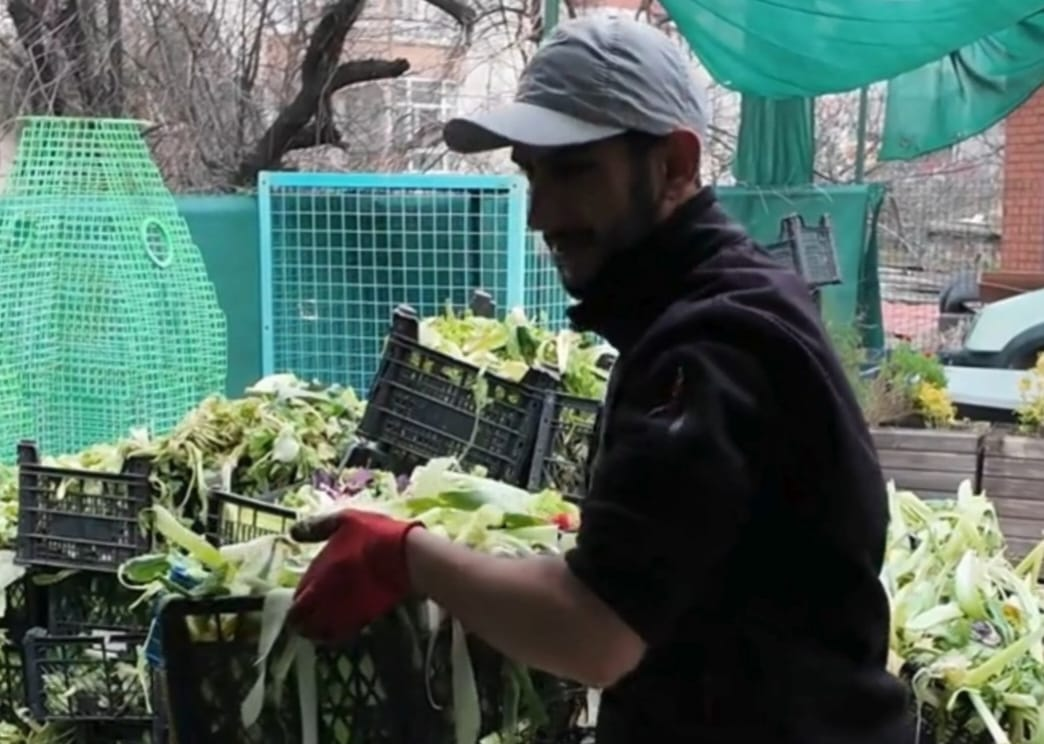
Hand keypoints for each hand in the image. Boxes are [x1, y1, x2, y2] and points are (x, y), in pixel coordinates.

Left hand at [287, 509, 421, 643]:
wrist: (408, 556)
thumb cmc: (374, 535)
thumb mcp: (344, 520)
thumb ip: (316, 528)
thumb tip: (293, 532)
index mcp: (317, 578)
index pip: (296, 606)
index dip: (294, 608)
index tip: (298, 604)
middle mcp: (326, 600)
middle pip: (305, 625)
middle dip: (303, 623)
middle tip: (307, 618)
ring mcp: (346, 612)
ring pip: (323, 634)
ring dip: (319, 631)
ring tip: (323, 624)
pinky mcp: (365, 618)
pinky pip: (344, 633)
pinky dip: (339, 631)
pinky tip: (344, 621)